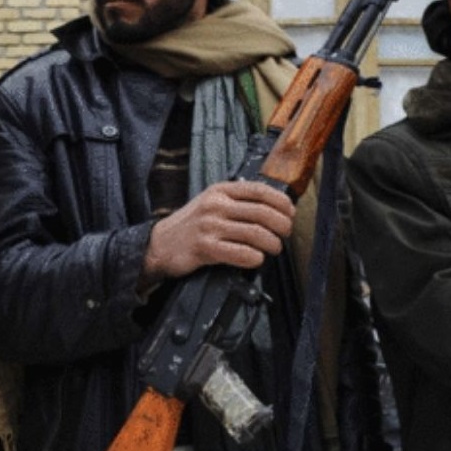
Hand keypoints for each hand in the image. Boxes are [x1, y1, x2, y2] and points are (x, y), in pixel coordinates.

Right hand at [141, 180, 295, 288]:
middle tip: (285, 234)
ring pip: (256, 234)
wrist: (160, 244)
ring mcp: (209, 226)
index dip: (281, 202)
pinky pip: (241, 253)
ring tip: (274, 248)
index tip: (290, 212)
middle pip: (262, 212)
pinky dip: (255, 258)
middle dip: (282, 225)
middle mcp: (215, 205)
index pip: (260, 190)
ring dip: (272, 244)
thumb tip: (275, 208)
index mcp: (220, 191)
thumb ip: (237, 201)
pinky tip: (257, 259)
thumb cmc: (192, 225)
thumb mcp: (211, 202)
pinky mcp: (205, 248)